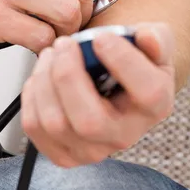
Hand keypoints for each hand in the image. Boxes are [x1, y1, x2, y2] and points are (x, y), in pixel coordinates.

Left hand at [21, 23, 174, 166]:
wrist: (114, 78)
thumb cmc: (133, 59)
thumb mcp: (155, 41)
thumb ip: (157, 37)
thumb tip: (147, 38)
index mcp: (156, 105)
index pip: (147, 93)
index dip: (123, 62)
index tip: (102, 37)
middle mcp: (125, 135)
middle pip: (89, 121)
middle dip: (68, 76)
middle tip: (65, 43)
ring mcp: (92, 150)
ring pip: (55, 124)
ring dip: (46, 79)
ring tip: (53, 52)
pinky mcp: (62, 152)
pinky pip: (35, 126)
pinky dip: (33, 93)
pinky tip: (43, 74)